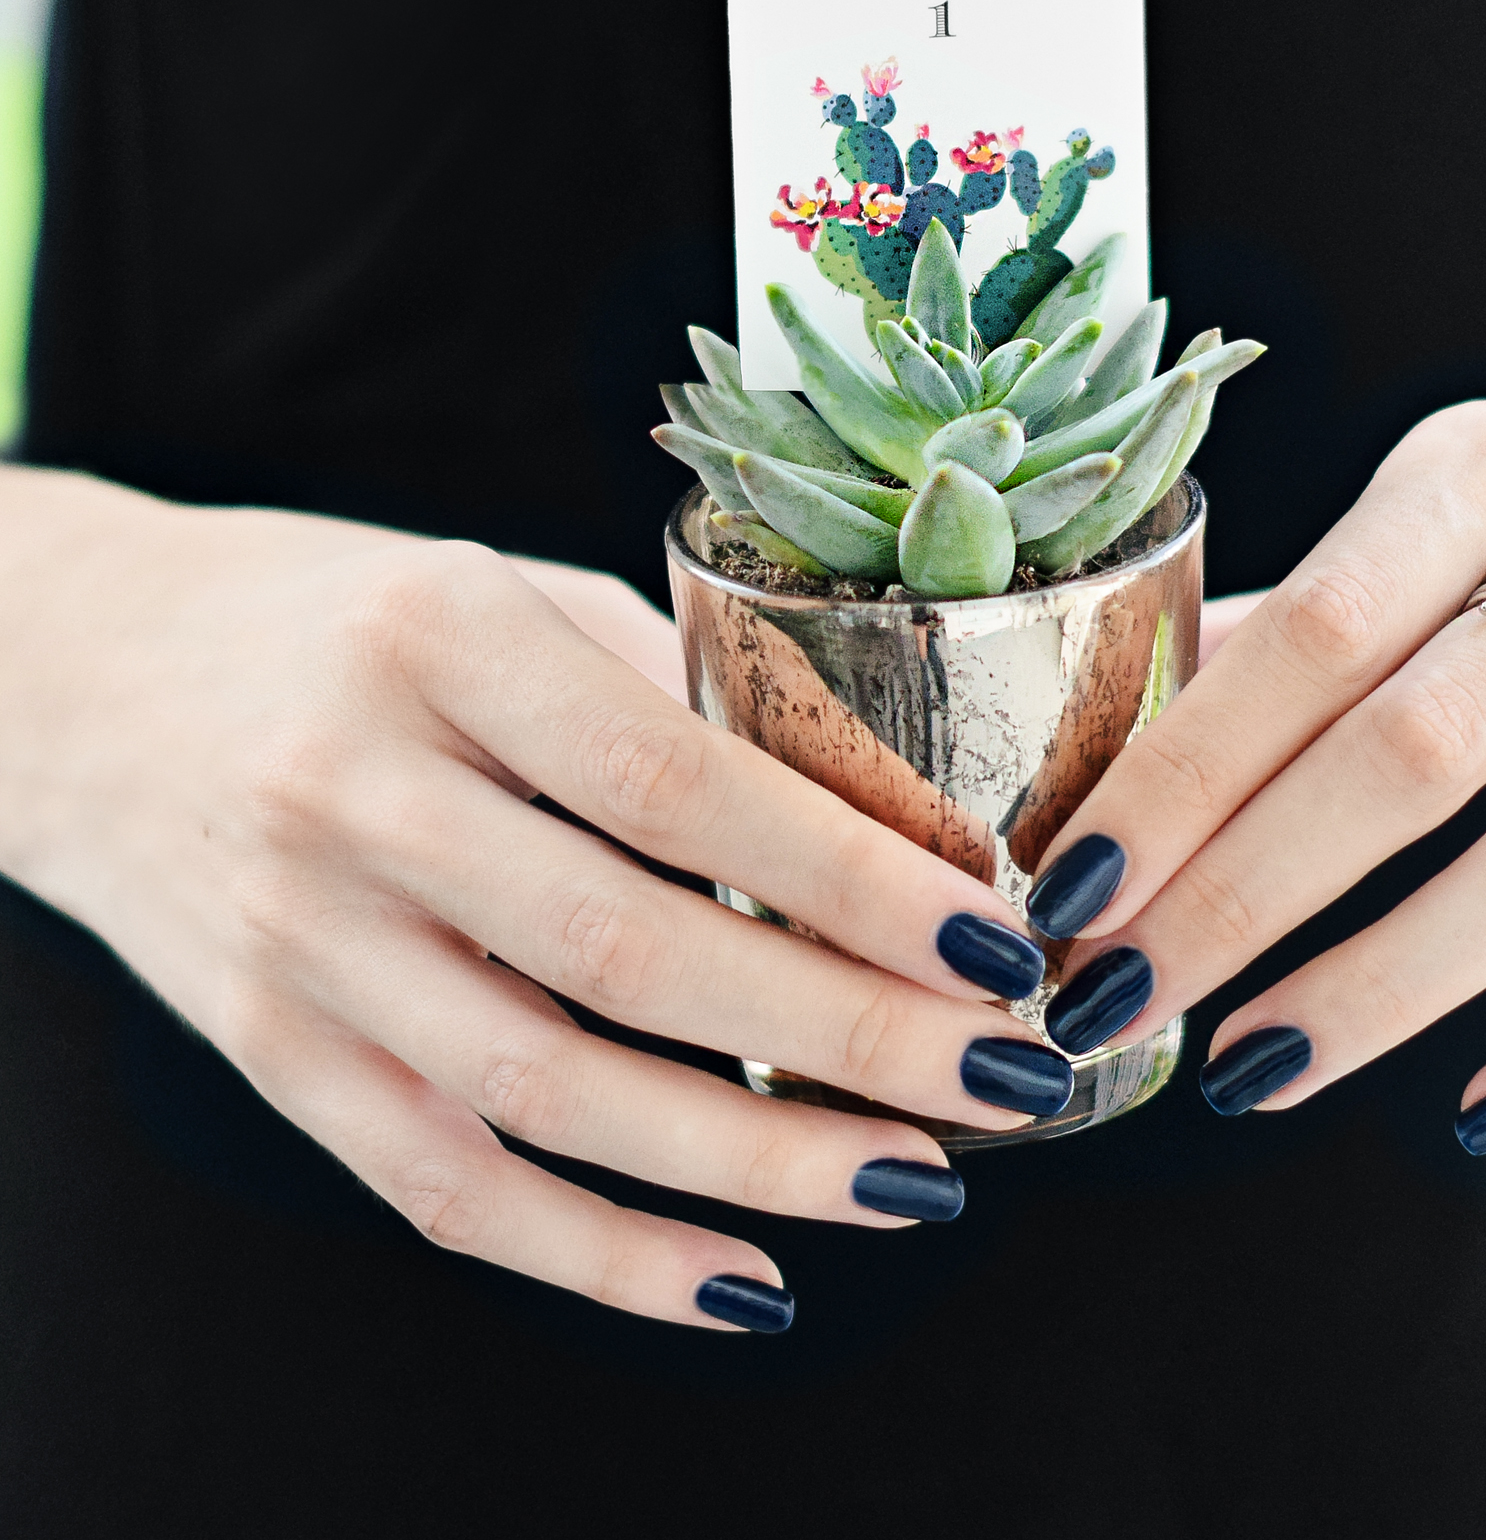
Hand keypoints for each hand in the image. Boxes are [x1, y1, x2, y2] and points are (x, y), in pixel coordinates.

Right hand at [0, 469, 1068, 1328]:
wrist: (82, 680)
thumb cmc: (333, 617)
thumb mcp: (495, 593)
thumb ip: (658, 690)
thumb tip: (872, 810)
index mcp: (436, 642)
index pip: (671, 781)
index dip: (844, 874)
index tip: (991, 933)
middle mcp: (355, 795)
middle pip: (630, 954)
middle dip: (846, 1035)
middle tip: (1008, 1068)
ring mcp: (302, 939)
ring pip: (551, 1096)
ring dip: (756, 1162)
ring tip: (919, 1177)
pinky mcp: (271, 1052)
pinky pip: (447, 1187)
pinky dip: (605, 1255)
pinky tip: (745, 1278)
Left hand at [1025, 395, 1485, 1150]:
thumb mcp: (1442, 547)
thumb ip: (1294, 638)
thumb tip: (1100, 769)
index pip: (1311, 630)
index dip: (1182, 771)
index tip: (1074, 888)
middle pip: (1412, 748)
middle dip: (1242, 894)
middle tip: (1115, 998)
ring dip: (1381, 985)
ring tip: (1251, 1066)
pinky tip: (1481, 1111)